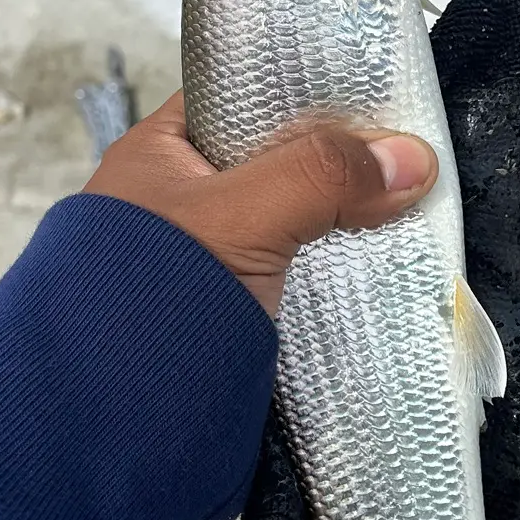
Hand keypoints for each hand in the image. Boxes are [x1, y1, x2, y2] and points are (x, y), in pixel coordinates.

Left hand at [84, 91, 437, 316]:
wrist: (103, 430)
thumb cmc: (145, 300)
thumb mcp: (240, 216)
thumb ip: (321, 176)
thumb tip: (410, 157)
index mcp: (166, 149)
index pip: (249, 94)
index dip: (312, 90)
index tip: (380, 96)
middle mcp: (187, 197)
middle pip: (284, 160)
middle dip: (344, 163)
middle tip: (413, 156)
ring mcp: (214, 257)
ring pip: (299, 221)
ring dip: (347, 224)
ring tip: (417, 208)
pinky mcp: (239, 311)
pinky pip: (303, 277)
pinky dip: (340, 276)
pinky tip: (388, 269)